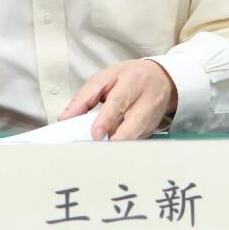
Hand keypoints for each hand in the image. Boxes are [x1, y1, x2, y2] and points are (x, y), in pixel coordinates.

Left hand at [58, 59, 177, 139]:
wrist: (161, 79)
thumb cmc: (131, 77)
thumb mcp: (106, 77)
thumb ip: (85, 97)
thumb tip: (66, 117)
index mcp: (132, 82)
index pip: (119, 102)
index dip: (106, 119)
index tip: (95, 134)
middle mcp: (146, 101)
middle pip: (133, 124)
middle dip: (116, 139)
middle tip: (98, 148)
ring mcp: (152, 118)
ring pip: (135, 137)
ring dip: (117, 145)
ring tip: (101, 152)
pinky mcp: (152, 131)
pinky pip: (136, 142)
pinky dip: (122, 147)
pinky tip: (111, 149)